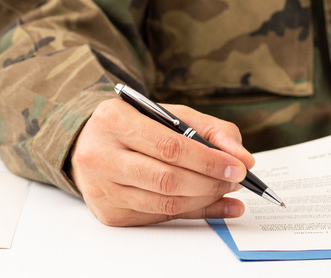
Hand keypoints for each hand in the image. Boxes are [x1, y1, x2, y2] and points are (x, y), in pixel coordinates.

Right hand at [69, 97, 254, 225]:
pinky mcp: (109, 213)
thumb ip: (210, 129)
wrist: (89, 143)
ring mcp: (102, 189)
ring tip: (226, 190)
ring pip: (165, 203)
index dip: (209, 160)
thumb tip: (242, 157)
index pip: (170, 147)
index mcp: (114, 121)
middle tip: (236, 180)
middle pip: (167, 179)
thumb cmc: (134, 126)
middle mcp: (101, 156)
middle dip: (210, 182)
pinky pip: (159, 217)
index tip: (238, 166)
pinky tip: (214, 205)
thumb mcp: (169, 114)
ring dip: (204, 200)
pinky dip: (193, 213)